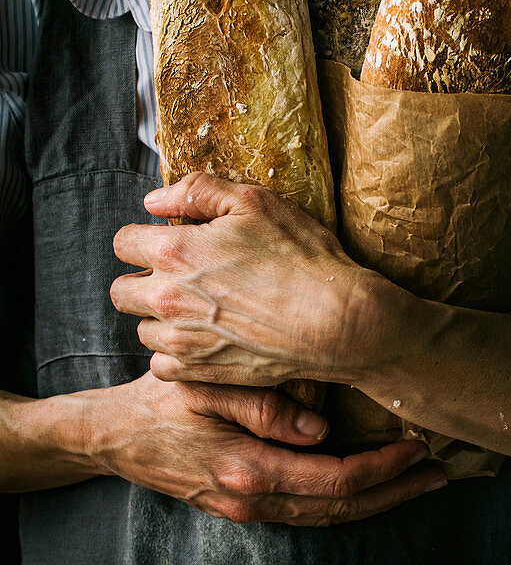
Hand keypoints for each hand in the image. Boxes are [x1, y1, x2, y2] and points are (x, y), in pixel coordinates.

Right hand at [86, 371, 445, 523]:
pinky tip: (368, 486)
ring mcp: (248, 510)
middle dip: (395, 491)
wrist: (114, 437)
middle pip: (342, 509)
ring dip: (377, 501)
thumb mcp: (204, 388)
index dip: (384, 468)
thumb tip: (320, 431)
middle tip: (440, 474)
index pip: (337, 480)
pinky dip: (346, 503)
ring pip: (328, 517)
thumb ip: (261, 406)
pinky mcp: (244, 507)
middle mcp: (255, 501)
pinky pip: (308, 512)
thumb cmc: (160, 401)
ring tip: (418, 481)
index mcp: (250, 471)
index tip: (420, 449)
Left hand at [110, 172, 387, 387]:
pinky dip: (177, 354)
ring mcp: (180, 340)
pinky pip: (161, 365)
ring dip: (162, 318)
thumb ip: (197, 192)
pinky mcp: (198, 372)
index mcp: (174, 251)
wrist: (336, 321)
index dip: (145, 238)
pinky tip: (207, 338)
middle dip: (145, 279)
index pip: (123, 242)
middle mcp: (167, 298)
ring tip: (202, 309)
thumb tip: (153, 201)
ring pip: (143, 329)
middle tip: (183, 276)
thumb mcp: (255, 202)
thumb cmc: (301, 257)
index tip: (171, 242)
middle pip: (122, 291)